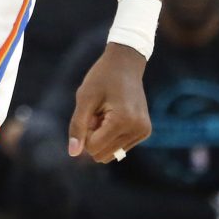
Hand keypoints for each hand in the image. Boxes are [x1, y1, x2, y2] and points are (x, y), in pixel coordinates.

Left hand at [67, 43, 150, 163]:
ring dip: (103, 137)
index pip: (93, 148)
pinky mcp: (145, 132)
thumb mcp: (84, 98)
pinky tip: (115, 115)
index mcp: (123, 120)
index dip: (85, 132)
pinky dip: (112, 135)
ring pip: (111, 154)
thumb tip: (73, 153)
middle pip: (102, 154)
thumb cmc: (102, 78)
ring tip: (106, 113)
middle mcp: (138, 129)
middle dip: (94, 136)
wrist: (125, 63)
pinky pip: (120, 148)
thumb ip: (78, 126)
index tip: (90, 112)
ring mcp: (143, 132)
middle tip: (98, 113)